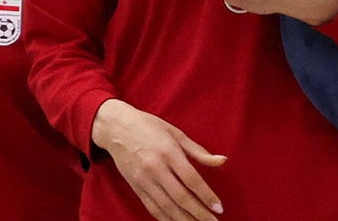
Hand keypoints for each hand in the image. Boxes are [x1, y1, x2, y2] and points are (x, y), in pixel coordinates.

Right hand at [92, 99, 225, 219]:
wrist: (115, 128)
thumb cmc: (147, 126)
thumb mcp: (175, 133)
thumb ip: (198, 151)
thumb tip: (222, 161)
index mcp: (168, 151)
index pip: (191, 179)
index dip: (207, 196)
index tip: (219, 208)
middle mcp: (155, 168)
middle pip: (181, 197)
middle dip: (199, 213)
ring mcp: (143, 179)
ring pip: (167, 207)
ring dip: (185, 220)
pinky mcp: (135, 187)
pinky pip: (153, 208)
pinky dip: (166, 219)